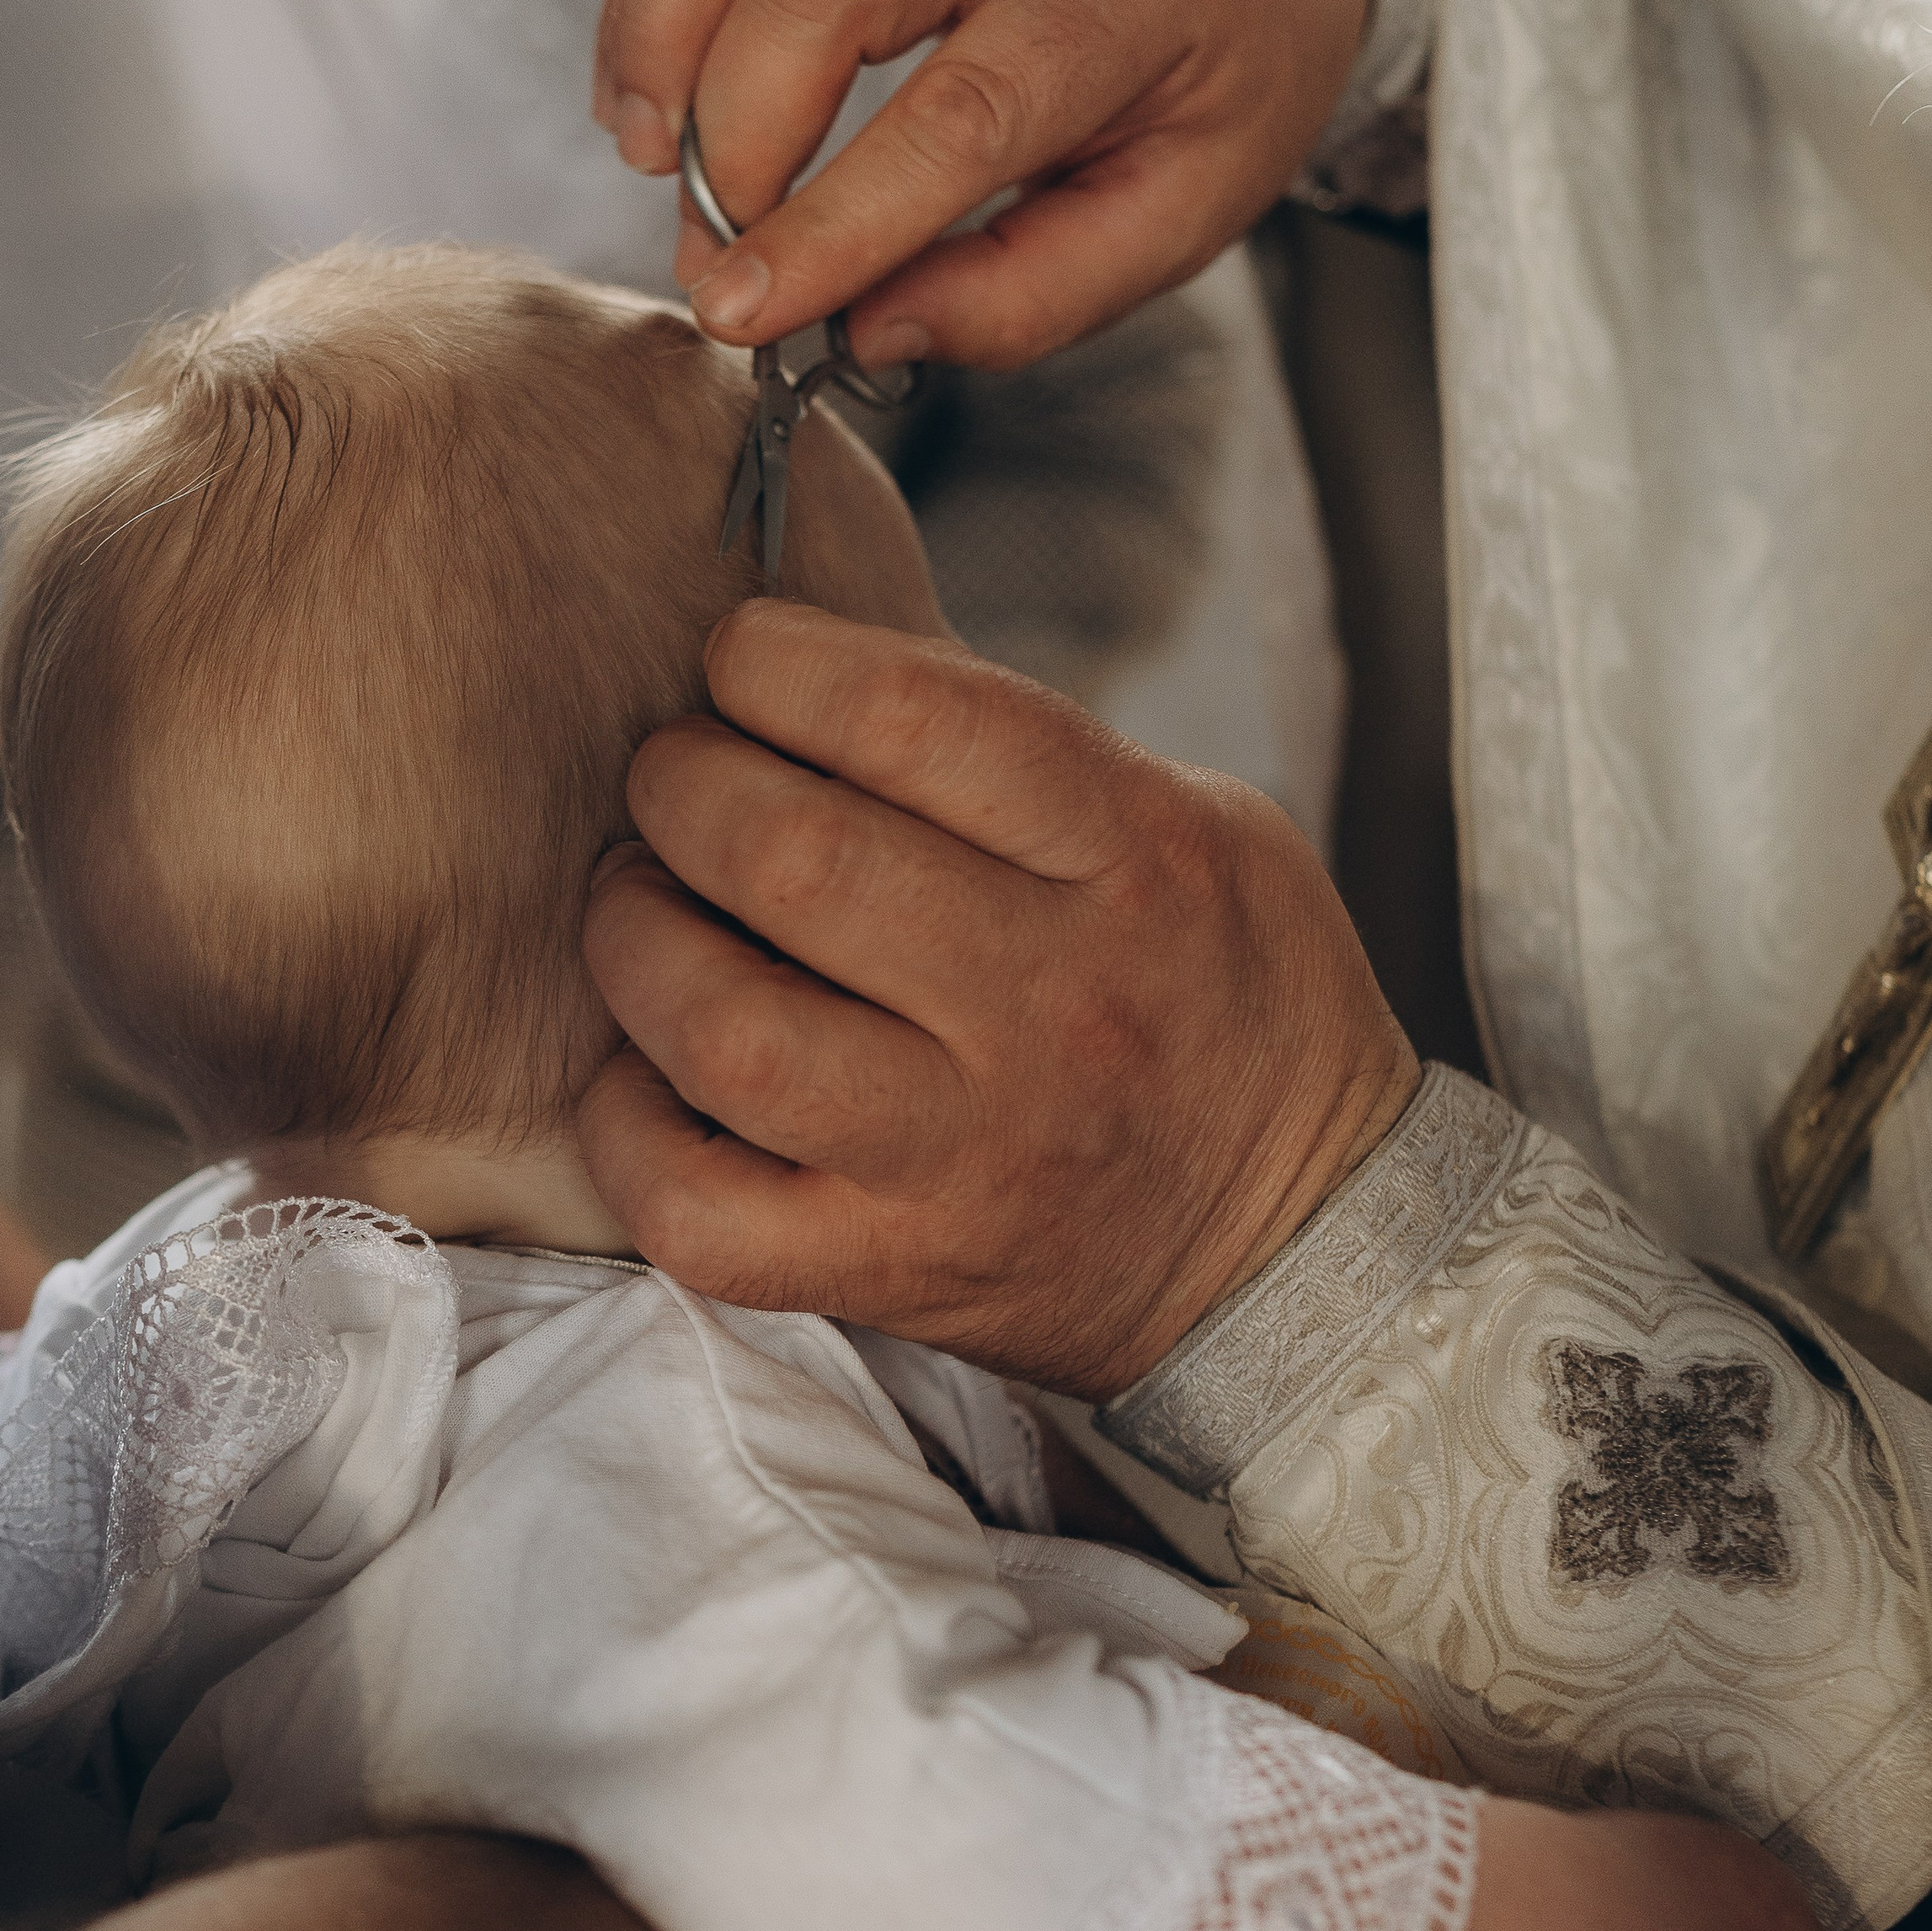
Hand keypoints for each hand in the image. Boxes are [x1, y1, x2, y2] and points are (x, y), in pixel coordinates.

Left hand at [577, 602, 1414, 1392]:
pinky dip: (628, 1130)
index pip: (914, 720)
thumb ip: (1028, 755)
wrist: (1303, 1246)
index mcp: (1135, 859)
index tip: (741, 658)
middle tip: (675, 782)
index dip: (778, 663)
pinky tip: (646, 1071)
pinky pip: (701, 1212)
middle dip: (684, 786)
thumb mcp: (1199, 824)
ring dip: (637, 943)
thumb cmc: (1225, 997)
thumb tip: (809, 683)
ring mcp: (969, 1156)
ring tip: (640, 908)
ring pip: (728, 1034)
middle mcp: (1052, 1008)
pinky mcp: (899, 1271)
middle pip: (792, 859)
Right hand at [590, 0, 1371, 368]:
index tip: (744, 311)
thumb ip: (1033, 293)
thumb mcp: (1180, 219)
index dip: (835, 221)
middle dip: (738, 138)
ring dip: (668, 28)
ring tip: (650, 154)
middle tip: (712, 259)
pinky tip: (654, 78)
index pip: (962, 109)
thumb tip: (870, 328)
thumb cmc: (1217, 86)